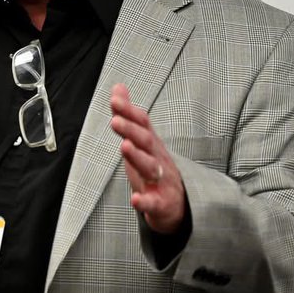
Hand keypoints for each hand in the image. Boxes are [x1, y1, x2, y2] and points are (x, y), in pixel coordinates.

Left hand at [110, 83, 185, 233]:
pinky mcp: (161, 204)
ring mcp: (161, 181)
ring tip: (124, 147)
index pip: (142, 123)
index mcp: (152, 144)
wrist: (179, 205)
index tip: (114, 100)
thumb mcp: (142, 140)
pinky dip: (145, 201)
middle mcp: (158, 158)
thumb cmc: (155, 168)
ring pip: (150, 168)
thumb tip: (118, 88)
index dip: (129, 111)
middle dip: (131, 130)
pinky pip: (154, 202)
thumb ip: (129, 115)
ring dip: (137, 157)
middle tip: (115, 120)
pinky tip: (136, 200)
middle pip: (146, 142)